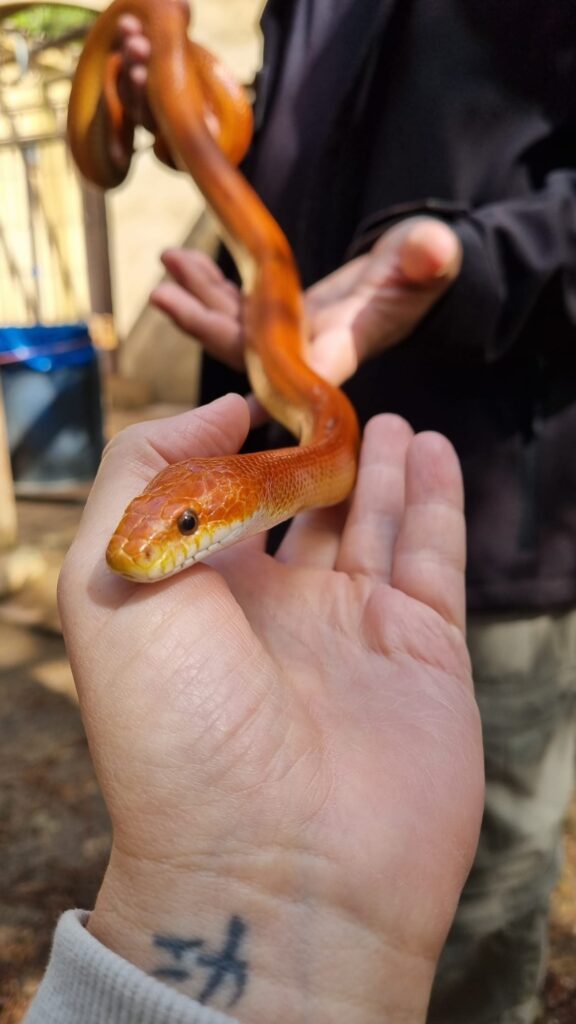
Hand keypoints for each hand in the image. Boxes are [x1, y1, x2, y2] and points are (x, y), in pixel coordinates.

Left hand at [58, 395, 482, 1023]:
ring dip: (379, 470)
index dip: (235, 449)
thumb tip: (219, 414)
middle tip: (334, 401)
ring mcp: (353, 632)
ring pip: (372, 527)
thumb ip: (145, 471)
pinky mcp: (423, 653)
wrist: (274, 866)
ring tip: (387, 420)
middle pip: (300, 512)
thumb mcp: (109, 576)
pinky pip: (433, 557)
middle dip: (315, 459)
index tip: (257, 398)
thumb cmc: (175, 724)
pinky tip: (429, 452)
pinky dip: (434, 500)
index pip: (219, 500)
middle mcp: (273, 612)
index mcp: (196, 597)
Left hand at [151, 217, 460, 388]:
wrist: (414, 271)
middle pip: (247, 352)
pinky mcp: (277, 317)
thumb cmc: (425, 270)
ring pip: (233, 329)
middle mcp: (307, 351)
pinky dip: (208, 285)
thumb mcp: (431, 260)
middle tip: (163, 294)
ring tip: (167, 263)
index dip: (269, 384)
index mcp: (341, 348)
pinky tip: (180, 261)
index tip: (236, 394)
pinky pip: (233, 307)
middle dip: (205, 325)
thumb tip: (433, 249)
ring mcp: (288, 336)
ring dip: (197, 300)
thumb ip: (430, 259)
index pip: (301, 374)